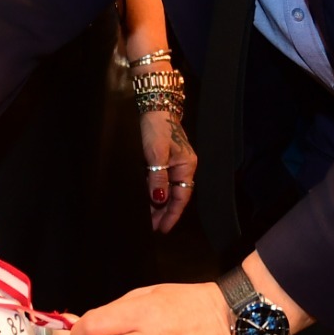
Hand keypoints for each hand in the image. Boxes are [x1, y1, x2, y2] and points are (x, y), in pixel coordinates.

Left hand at [138, 107, 197, 233]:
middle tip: (151, 227)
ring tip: (147, 218)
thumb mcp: (156, 153)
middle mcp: (183, 167)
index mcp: (186, 166)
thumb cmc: (157, 127)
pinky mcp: (164, 160)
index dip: (172, 214)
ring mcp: (174, 164)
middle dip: (164, 213)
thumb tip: (159, 199)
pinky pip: (161, 182)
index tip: (162, 228)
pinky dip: (154, 193)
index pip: (181, 197)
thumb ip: (158, 178)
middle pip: (175, 196)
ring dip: (158, 204)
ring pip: (167, 190)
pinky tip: (147, 200)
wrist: (154, 106)